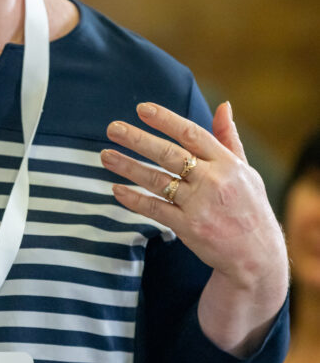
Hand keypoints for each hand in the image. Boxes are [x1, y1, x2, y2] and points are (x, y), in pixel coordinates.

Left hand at [100, 101, 288, 295]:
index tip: (141, 109)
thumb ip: (229, 138)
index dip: (165, 119)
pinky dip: (134, 200)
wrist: (257, 256)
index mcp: (227, 163)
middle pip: (169, 154)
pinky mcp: (189, 227)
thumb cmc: (249, 208)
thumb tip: (222, 105)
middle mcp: (213, 181)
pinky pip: (155, 209)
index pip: (191, 133)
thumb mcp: (246, 170)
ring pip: (157, 180)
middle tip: (113, 128)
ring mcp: (200, 205)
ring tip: (105, 156)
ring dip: (128, 167)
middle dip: (138, 139)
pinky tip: (116, 189)